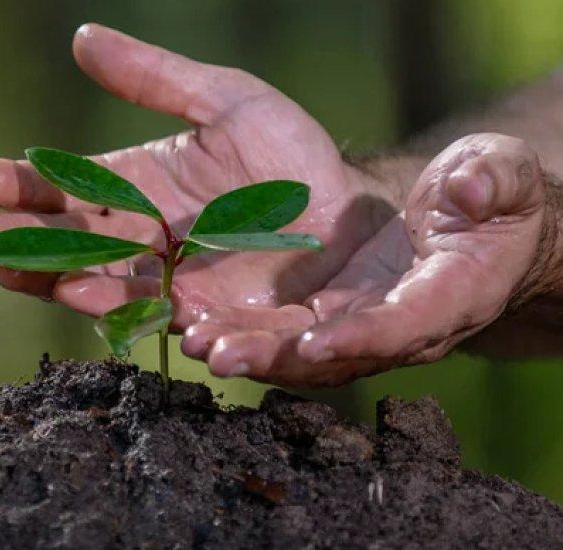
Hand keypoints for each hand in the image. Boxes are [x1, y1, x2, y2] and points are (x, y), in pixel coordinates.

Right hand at [0, 23, 389, 328]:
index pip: (73, 191)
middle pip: (76, 246)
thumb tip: (81, 38)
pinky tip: (104, 301)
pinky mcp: (218, 323)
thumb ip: (155, 79)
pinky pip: (176, 321)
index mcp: (140, 193)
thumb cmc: (291, 157)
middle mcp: (149, 245)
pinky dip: (144, 316)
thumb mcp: (226, 102)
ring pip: (108, 288)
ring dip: (61, 281)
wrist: (353, 213)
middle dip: (23, 242)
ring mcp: (179, 287)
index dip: (29, 186)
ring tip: (15, 272)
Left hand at [183, 133, 555, 385]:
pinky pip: (272, 326)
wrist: (459, 228)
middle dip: (275, 356)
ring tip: (190, 339)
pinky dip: (232, 325)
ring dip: (241, 346)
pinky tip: (186, 317)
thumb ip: (492, 180)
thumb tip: (468, 190)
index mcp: (448, 298)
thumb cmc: (488, 203)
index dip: (361, 338)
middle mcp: (391, 328)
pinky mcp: (319, 317)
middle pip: (329, 354)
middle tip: (220, 354)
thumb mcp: (501, 177)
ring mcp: (351, 327)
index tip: (314, 341)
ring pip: (290, 348)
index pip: (404, 327)